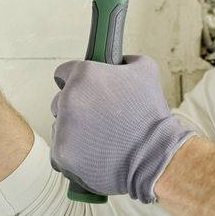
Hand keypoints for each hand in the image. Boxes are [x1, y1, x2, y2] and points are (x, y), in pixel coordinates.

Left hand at [49, 55, 194, 202]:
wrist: (155, 156)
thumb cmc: (151, 114)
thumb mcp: (146, 71)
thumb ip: (125, 59)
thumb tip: (117, 60)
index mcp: (84, 75)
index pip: (63, 72)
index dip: (76, 81)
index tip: (86, 91)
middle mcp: (68, 98)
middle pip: (59, 101)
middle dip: (75, 108)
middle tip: (99, 119)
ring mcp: (63, 127)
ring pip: (59, 126)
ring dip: (73, 131)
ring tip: (100, 139)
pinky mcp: (63, 153)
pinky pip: (59, 150)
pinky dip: (73, 153)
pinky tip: (93, 153)